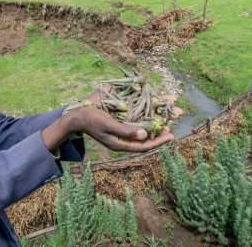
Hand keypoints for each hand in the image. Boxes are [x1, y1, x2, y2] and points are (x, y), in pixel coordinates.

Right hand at [42, 107, 173, 152]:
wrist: (76, 114)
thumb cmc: (91, 120)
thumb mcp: (108, 125)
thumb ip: (126, 131)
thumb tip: (144, 134)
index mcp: (121, 143)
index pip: (143, 145)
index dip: (158, 141)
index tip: (171, 136)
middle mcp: (124, 136)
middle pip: (146, 134)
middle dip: (161, 128)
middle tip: (175, 121)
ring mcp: (122, 127)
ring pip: (144, 124)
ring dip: (157, 117)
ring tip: (170, 112)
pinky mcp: (120, 118)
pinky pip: (137, 116)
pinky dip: (147, 111)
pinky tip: (156, 105)